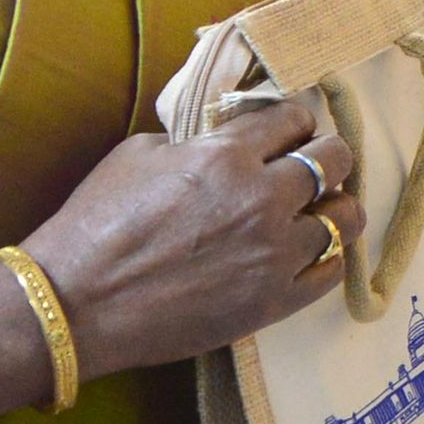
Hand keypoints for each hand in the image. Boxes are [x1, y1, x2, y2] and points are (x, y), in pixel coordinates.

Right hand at [24, 100, 362, 374]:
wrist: (78, 304)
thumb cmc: (96, 224)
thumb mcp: (138, 154)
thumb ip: (194, 142)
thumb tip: (222, 140)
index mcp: (227, 156)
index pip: (295, 118)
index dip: (295, 120)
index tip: (290, 130)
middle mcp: (262, 200)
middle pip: (336, 159)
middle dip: (328, 155)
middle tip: (313, 166)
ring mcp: (274, 254)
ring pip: (345, 218)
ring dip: (336, 207)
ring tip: (319, 210)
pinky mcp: (274, 302)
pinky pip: (331, 271)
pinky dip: (327, 257)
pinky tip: (309, 252)